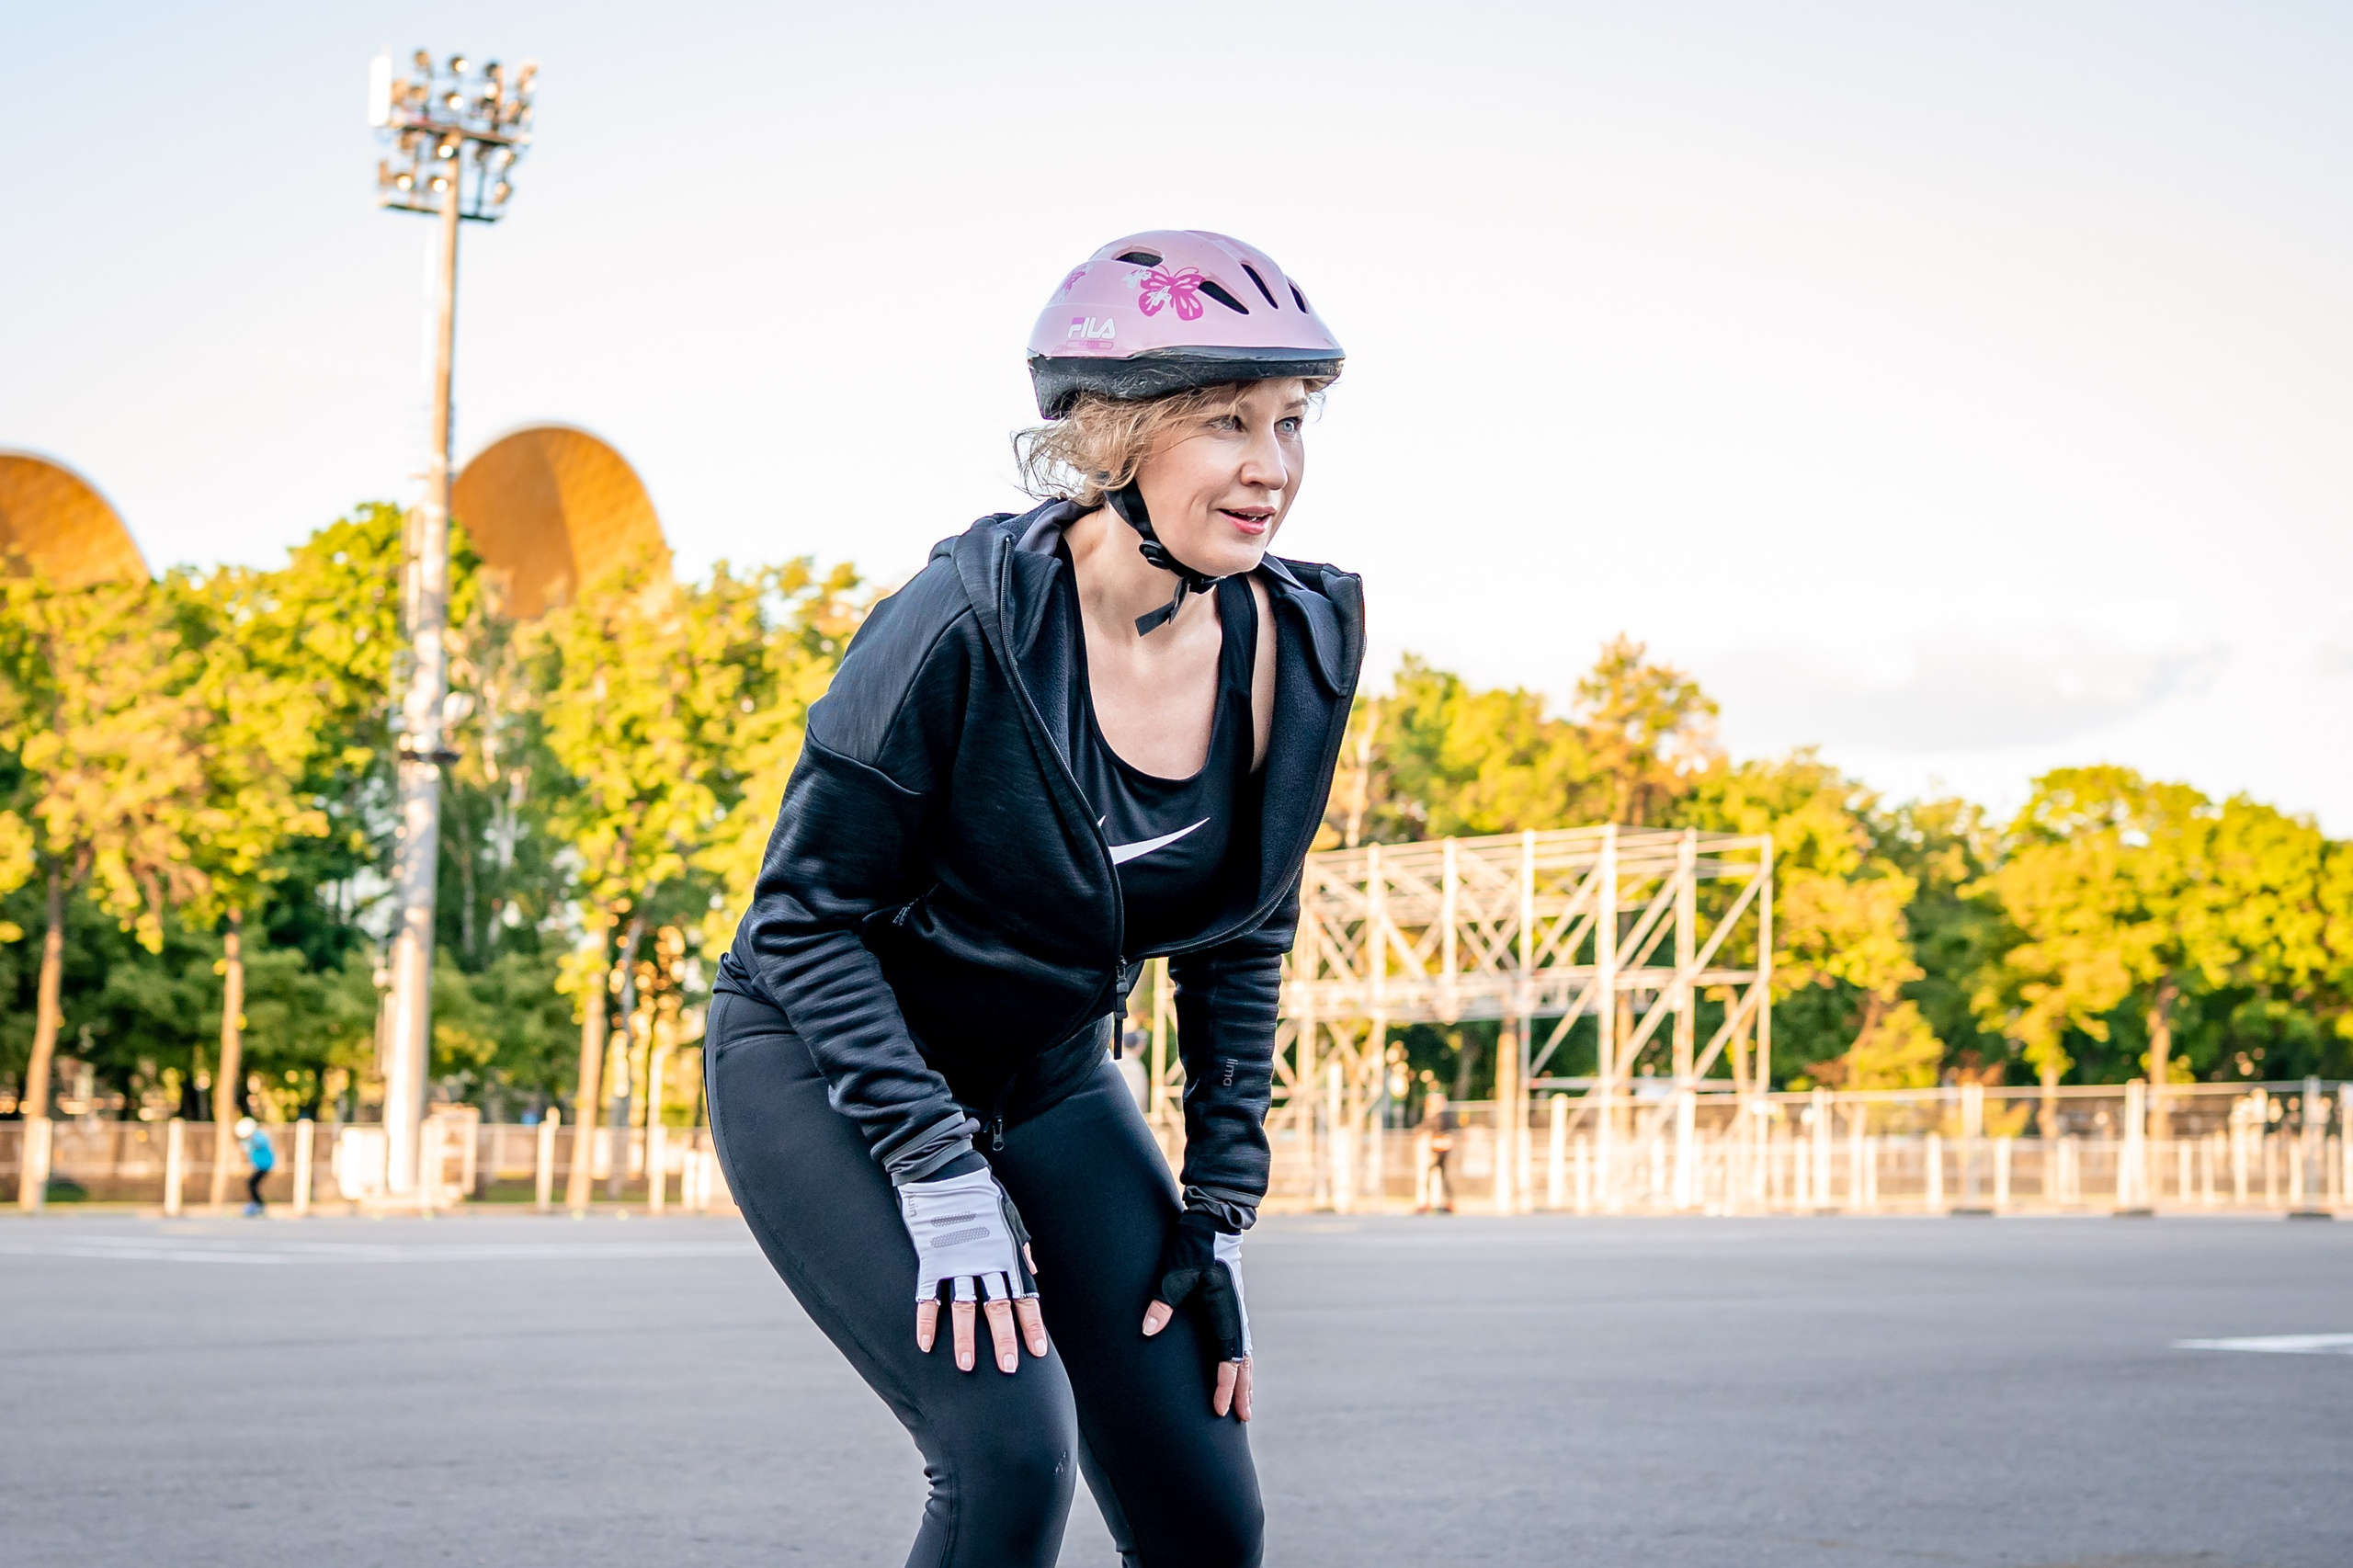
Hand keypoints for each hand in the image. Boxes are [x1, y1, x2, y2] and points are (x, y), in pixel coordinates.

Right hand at [897, 1168, 1049, 1373]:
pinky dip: (927, 1320)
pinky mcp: (930, 1258)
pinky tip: (926, 1343)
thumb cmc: (980, 1191)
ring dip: (967, 1339)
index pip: (1024, 1297)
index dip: (1031, 1326)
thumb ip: (1022, 1247)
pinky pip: (928, 1295)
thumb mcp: (1010, 1214)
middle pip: (998, 1308)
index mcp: (1006, 1253)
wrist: (945, 1168)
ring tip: (968, 1366)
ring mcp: (956, 1261)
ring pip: (965, 1308)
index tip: (1038, 1353)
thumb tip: (1034, 1272)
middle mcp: (985, 1261)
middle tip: (1009, 1368)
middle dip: (1004, 1340)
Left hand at [1142, 1209, 1253, 1419]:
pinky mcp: (1229, 1303)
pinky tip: (1235, 1368)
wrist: (1214, 1218)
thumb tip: (1148, 1332)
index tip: (1220, 1410)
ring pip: (1244, 1351)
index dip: (1226, 1385)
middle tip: (1243, 1418)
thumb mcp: (1174, 1271)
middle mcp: (1235, 1313)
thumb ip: (1162, 1302)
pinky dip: (1240, 1360)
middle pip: (1244, 1360)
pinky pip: (1238, 1339)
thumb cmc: (1193, 1244)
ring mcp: (1235, 1308)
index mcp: (1226, 1310)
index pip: (1230, 1358)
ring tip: (1244, 1403)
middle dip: (1243, 1390)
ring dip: (1244, 1377)